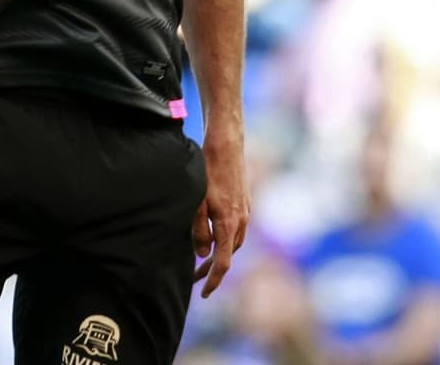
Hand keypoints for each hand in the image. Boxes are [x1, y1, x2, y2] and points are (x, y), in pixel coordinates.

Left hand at [192, 129, 249, 296]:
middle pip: (229, 255)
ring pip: (233, 243)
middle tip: (194, 280)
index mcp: (228, 224)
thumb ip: (199, 230)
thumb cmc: (207, 170)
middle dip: (212, 270)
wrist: (227, 144)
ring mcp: (245, 213)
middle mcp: (241, 222)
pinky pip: (236, 229)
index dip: (213, 281)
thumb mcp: (196, 201)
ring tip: (201, 261)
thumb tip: (202, 254)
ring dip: (219, 254)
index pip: (223, 263)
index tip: (204, 294)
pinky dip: (225, 239)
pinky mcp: (245, 204)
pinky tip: (214, 236)